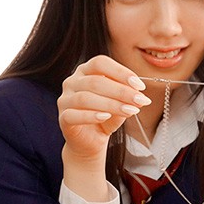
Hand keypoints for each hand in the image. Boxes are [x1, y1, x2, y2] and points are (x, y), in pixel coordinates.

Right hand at [57, 56, 150, 199]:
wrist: (91, 141)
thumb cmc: (106, 117)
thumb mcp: (120, 104)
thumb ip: (126, 97)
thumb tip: (140, 96)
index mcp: (85, 71)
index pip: (100, 63)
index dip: (121, 72)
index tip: (140, 86)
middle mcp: (72, 81)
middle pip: (96, 81)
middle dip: (121, 91)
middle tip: (140, 100)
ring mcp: (65, 99)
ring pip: (85, 98)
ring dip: (111, 104)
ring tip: (130, 111)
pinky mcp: (63, 117)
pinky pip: (74, 115)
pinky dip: (91, 115)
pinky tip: (105, 117)